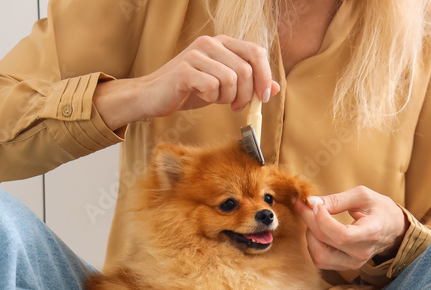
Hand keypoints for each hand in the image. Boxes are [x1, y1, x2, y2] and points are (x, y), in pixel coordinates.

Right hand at [94, 35, 280, 129]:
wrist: (154, 96)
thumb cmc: (190, 90)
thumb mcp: (224, 86)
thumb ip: (249, 84)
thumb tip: (276, 88)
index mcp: (222, 43)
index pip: (256, 51)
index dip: (264, 76)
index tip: (263, 97)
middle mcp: (210, 43)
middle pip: (246, 69)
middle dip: (246, 94)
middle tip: (236, 105)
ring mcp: (196, 54)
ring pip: (231, 79)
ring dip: (228, 98)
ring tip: (218, 101)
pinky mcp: (185, 70)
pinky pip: (213, 87)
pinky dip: (212, 99)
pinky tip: (203, 97)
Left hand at [292, 187, 409, 270]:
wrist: (393, 230)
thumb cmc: (380, 209)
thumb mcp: (363, 196)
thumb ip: (337, 199)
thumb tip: (312, 202)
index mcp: (371, 233)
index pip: (342, 235)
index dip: (322, 220)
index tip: (314, 203)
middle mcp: (362, 253)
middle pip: (325, 241)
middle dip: (309, 220)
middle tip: (306, 205)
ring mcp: (354, 263)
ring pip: (319, 255)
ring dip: (311, 235)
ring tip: (316, 220)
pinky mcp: (346, 267)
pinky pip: (321, 260)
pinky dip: (314, 245)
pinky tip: (320, 231)